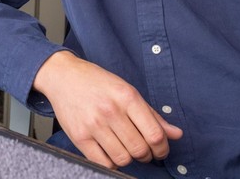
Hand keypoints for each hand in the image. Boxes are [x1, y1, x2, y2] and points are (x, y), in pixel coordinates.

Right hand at [33, 50, 182, 168]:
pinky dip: (112, 163)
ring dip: (129, 159)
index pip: (154, 134)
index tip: (161, 149)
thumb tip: (176, 134)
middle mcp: (110, 111)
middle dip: (147, 155)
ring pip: (123, 158)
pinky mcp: (79, 136)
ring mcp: (93, 125)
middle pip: (140, 149)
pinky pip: (103, 162)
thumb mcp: (127, 90)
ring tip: (126, 149)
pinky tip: (112, 152)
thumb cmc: (96, 82)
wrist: (63, 76)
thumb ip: (152, 114)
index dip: (162, 148)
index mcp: (126, 97)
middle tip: (144, 151)